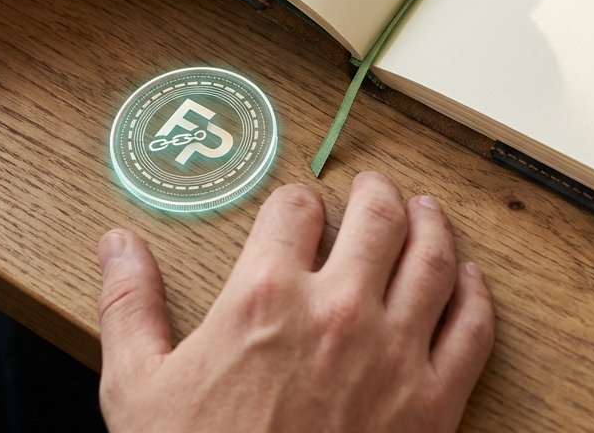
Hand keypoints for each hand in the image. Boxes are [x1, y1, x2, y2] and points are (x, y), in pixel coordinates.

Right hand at [96, 175, 494, 432]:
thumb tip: (117, 243)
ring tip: (424, 210)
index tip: (300, 209)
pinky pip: (472, 328)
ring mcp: (393, 354)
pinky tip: (468, 278)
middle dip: (375, 192)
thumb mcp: (137, 389)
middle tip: (373, 190)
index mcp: (266, 298)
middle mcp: (338, 311)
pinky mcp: (433, 402)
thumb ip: (130, 305)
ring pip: (433, 255)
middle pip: (377, 215)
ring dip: (431, 221)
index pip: (296, 209)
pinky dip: (476, 293)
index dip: (297, 201)